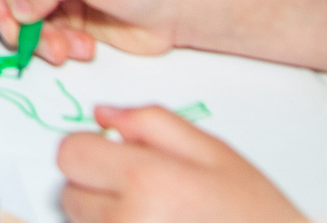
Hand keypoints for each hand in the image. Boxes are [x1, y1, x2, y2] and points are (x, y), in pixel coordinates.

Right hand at [0, 0, 206, 63]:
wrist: (189, 9)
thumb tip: (17, 7)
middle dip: (8, 12)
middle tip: (22, 35)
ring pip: (15, 12)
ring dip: (34, 36)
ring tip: (63, 49)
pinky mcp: (66, 13)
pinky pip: (37, 32)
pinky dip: (51, 45)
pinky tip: (81, 48)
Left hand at [56, 106, 303, 222]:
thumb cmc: (256, 216)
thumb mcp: (214, 153)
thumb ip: (151, 122)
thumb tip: (102, 114)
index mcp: (147, 181)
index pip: (70, 154)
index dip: (91, 150)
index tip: (116, 158)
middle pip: (70, 192)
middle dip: (97, 188)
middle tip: (148, 196)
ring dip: (107, 220)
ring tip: (158, 220)